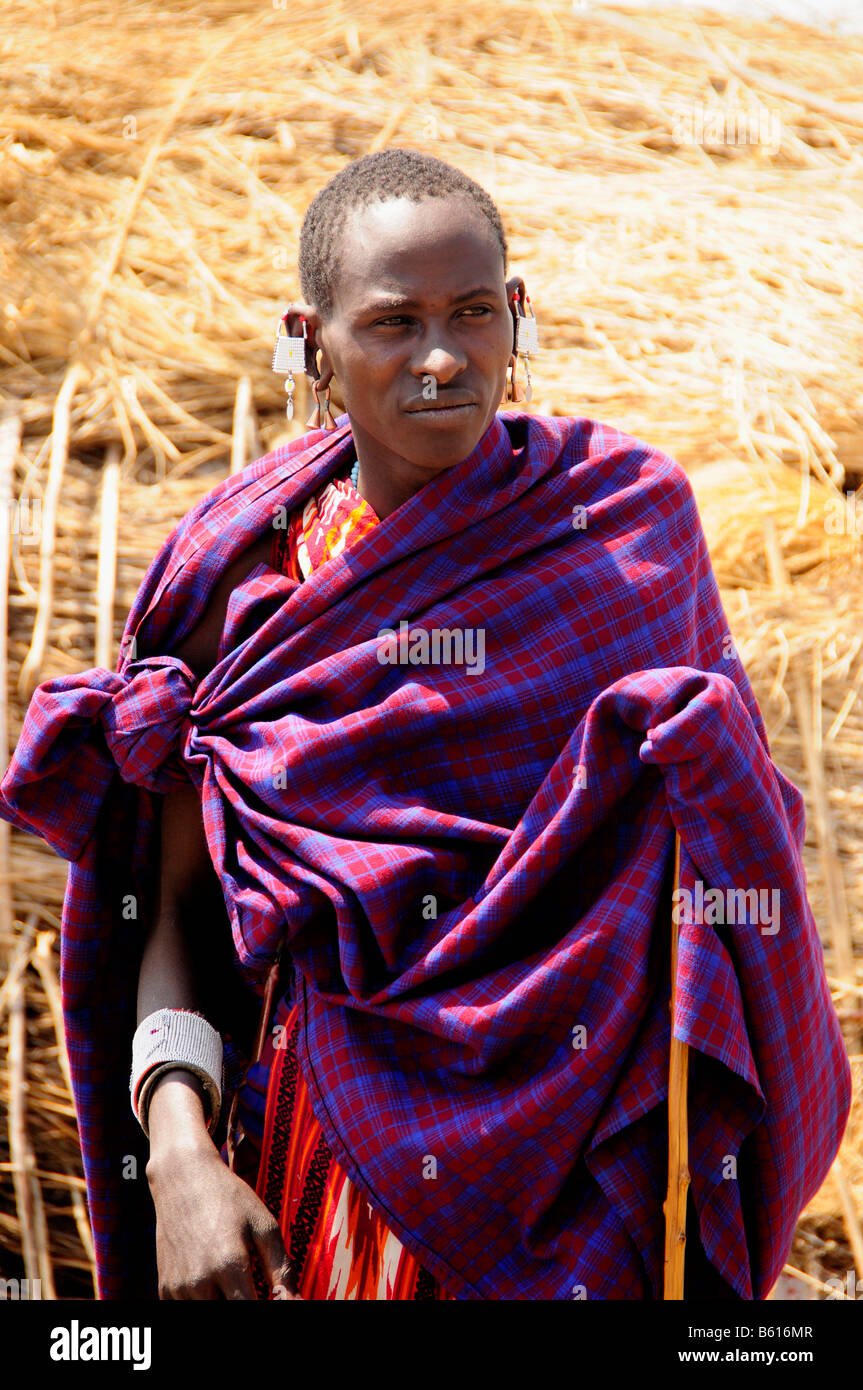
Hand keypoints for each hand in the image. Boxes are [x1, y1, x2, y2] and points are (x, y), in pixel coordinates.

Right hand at [147, 1140, 299, 1299]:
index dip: (267, 1308)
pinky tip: (212, 1283)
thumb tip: (295, 1302)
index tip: (271, 1297)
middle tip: (250, 1286)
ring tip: (232, 1283)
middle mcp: (200, 1282)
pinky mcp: (165, 1288)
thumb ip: (281, 1267)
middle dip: (243, 1303)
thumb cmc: (228, 1198)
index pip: (252, 1311)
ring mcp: (179, 1288)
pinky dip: (203, 1301)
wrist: (183, 1179)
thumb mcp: (263, 1224)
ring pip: (208, 1313)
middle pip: (229, 1316)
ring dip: (223, 1304)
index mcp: (230, 1265)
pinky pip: (186, 1309)